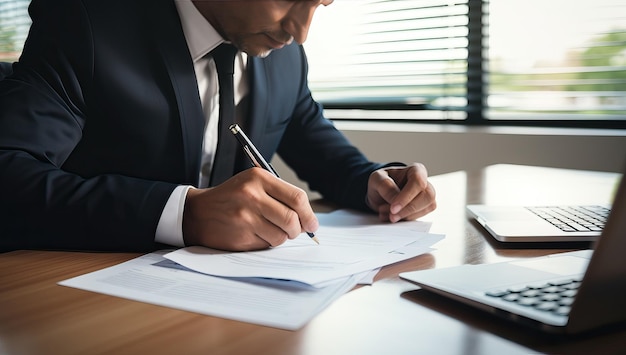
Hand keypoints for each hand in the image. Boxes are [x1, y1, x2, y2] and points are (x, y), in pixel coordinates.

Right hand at [182, 168, 318, 250]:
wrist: (197, 212)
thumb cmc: (231, 199)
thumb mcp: (252, 185)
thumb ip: (280, 196)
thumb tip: (308, 220)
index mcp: (258, 178)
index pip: (296, 197)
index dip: (309, 214)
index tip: (312, 224)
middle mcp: (251, 195)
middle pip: (291, 219)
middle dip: (298, 230)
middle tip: (295, 232)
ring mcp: (245, 217)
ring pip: (281, 236)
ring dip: (280, 238)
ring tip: (268, 231)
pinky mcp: (240, 236)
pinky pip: (266, 245)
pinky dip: (265, 243)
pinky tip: (254, 235)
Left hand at [366, 163, 436, 221]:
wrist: (380, 195)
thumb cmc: (381, 183)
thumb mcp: (376, 179)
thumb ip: (384, 185)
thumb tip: (395, 200)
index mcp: (416, 170)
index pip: (418, 181)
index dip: (406, 196)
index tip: (393, 208)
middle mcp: (425, 182)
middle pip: (427, 196)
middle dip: (407, 209)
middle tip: (391, 215)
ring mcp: (427, 196)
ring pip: (426, 208)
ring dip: (405, 215)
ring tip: (387, 214)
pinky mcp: (425, 209)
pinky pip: (420, 217)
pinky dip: (405, 219)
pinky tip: (392, 217)